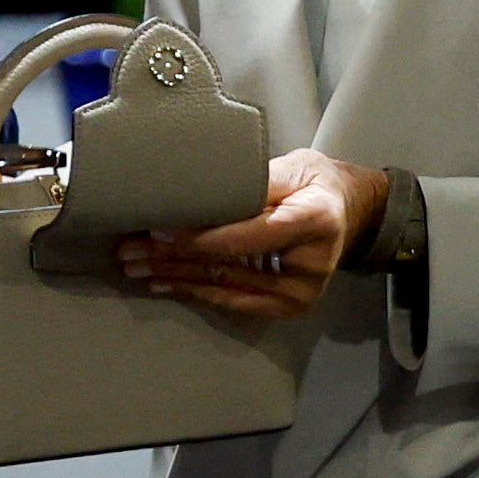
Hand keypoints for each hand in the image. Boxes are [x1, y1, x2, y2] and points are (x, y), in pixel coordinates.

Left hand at [121, 150, 389, 322]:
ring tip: (135, 267)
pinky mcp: (287, 308)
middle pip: (227, 264)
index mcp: (313, 221)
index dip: (199, 237)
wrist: (348, 216)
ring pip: (223, 285)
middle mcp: (309, 265)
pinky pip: (231, 301)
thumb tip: (192, 191)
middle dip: (171, 258)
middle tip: (130, 252)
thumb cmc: (314, 185)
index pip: (246, 236)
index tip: (158, 228)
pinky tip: (163, 285)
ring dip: (173, 277)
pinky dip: (193, 291)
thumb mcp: (292, 169)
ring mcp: (299, 294)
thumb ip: (249, 183)